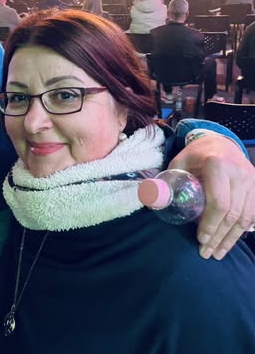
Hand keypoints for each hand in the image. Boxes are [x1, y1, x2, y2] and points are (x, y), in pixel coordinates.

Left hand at [169, 134, 254, 259]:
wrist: (220, 142)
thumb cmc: (195, 155)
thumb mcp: (178, 162)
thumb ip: (169, 181)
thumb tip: (152, 201)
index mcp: (217, 165)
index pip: (219, 202)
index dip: (210, 223)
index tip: (200, 238)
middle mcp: (239, 173)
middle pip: (233, 213)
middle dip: (219, 236)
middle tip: (206, 253)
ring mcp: (252, 180)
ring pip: (245, 217)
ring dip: (231, 238)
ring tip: (217, 253)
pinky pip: (254, 213)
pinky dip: (242, 230)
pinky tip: (230, 241)